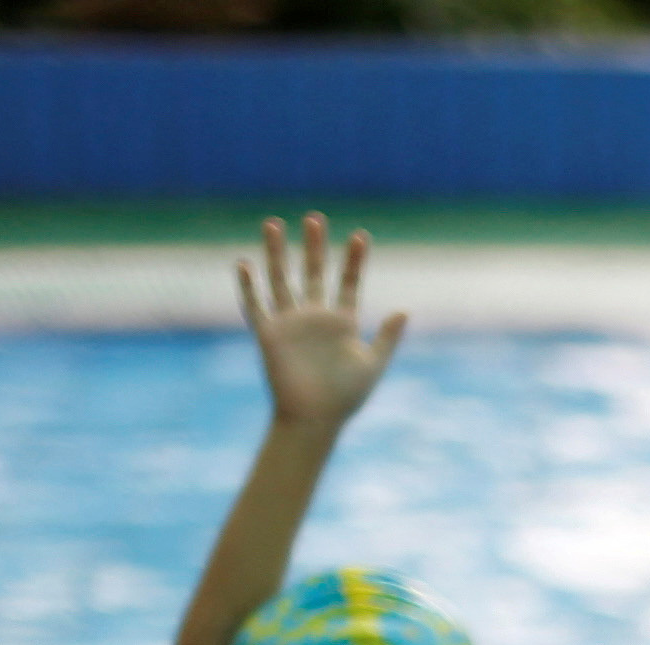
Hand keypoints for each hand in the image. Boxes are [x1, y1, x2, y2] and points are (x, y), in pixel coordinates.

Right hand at [237, 213, 403, 434]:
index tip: (361, 236)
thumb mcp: (373, 364)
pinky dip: (249, 287)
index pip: (350, 283)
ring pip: (282, 280)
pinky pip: (256, 307)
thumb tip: (404, 309)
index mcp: (342, 323)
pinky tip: (244, 264)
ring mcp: (291, 324)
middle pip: (314, 273)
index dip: (354, 261)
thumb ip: (388, 337)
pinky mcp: (269, 336)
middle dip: (315, 247)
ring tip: (273, 224)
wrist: (315, 420)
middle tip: (315, 218)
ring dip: (277, 254)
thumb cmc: (345, 398)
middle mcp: (315, 317)